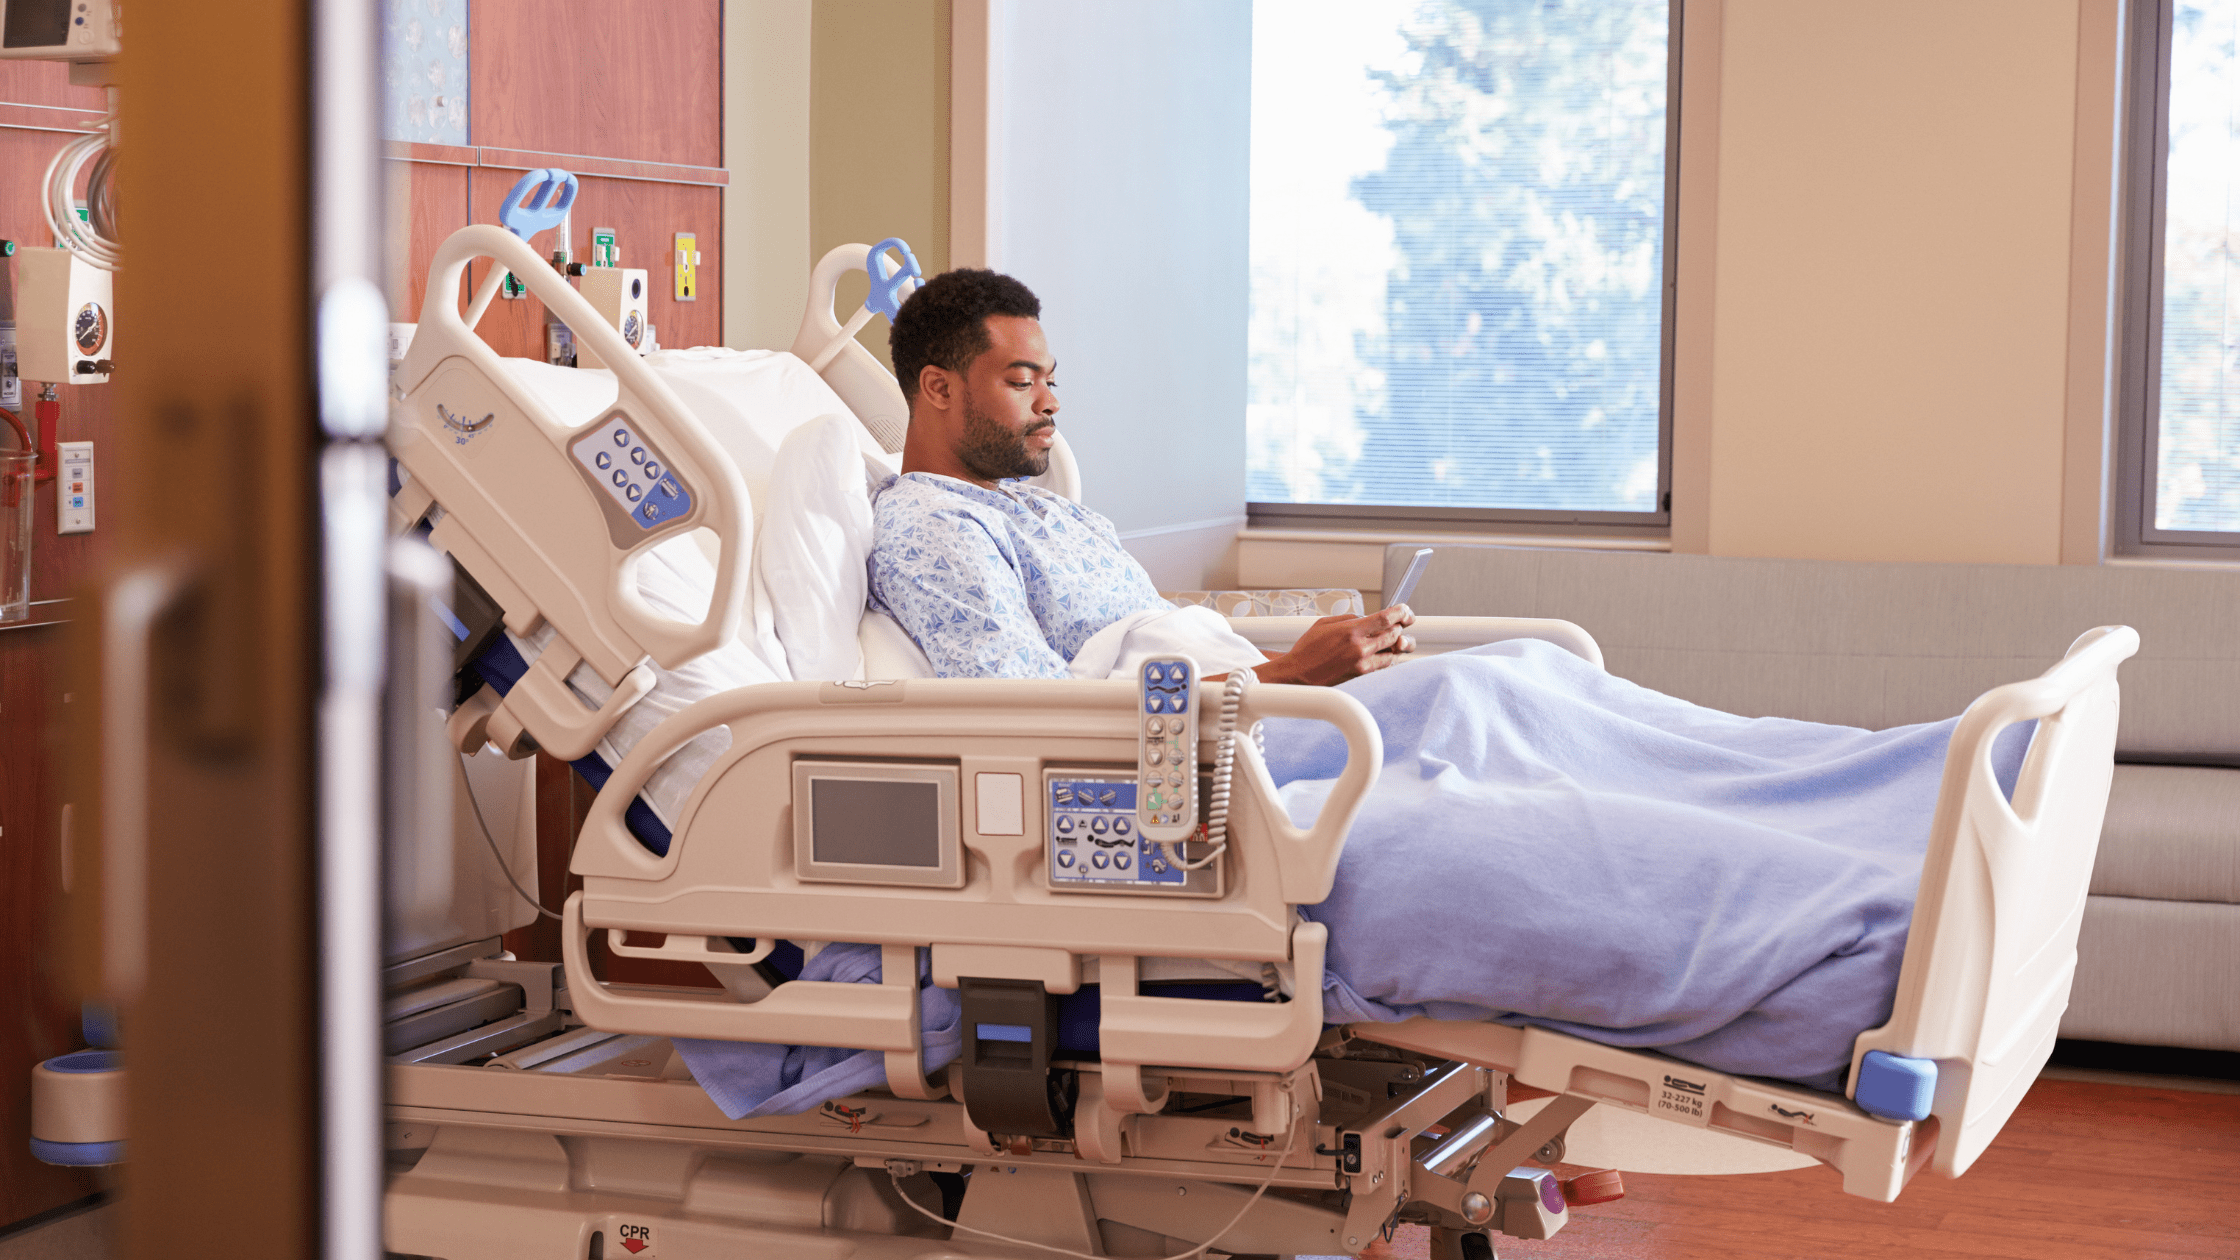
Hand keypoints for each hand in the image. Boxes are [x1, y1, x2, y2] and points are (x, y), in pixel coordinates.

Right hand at [1253, 605, 1415, 685]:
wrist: (1298, 674)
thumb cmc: (1308, 649)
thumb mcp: (1325, 623)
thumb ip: (1350, 618)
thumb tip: (1367, 618)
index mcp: (1351, 631)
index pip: (1386, 618)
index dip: (1401, 613)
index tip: (1405, 611)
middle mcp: (1359, 648)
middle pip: (1394, 635)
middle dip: (1398, 628)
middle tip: (1397, 625)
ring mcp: (1362, 663)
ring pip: (1393, 652)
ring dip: (1393, 645)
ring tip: (1386, 640)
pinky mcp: (1362, 676)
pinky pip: (1383, 665)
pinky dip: (1386, 658)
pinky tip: (1379, 653)